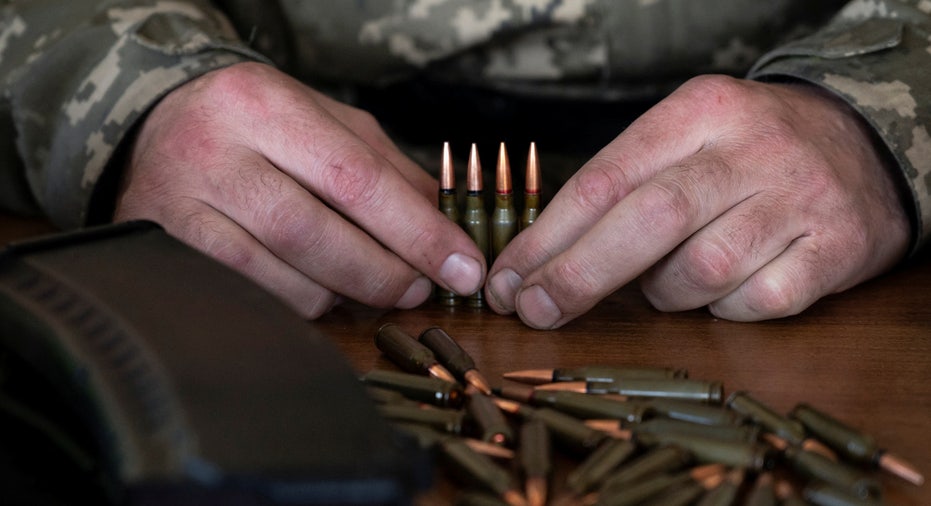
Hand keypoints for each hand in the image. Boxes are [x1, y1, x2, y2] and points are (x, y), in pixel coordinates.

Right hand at [114, 62, 484, 317]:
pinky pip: (250, 301)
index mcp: (263, 104)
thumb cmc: (259, 127)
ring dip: (342, 296)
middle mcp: (212, 151)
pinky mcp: (163, 251)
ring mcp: (179, 205)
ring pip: (282, 280)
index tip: (463, 267)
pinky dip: (299, 305)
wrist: (159, 126)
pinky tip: (318, 290)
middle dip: (384, 273)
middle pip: (315, 234)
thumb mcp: (327, 123)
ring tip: (365, 283)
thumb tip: (448, 227)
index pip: (355, 178)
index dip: (418, 232)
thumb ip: (389, 170)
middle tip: (420, 289)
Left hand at [486, 75, 909, 327]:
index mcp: (698, 112)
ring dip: (667, 292)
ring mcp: (799, 198)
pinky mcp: (836, 248)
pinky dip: (726, 308)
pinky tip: (726, 290)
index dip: (547, 238)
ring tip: (669, 281)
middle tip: (536, 311)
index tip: (508, 281)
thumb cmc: (745, 153)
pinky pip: (757, 301)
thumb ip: (622, 188)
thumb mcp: (685, 139)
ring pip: (701, 270)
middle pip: (649, 220)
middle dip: (580, 274)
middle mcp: (750, 149)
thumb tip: (540, 263)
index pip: (605, 180)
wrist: (863, 146)